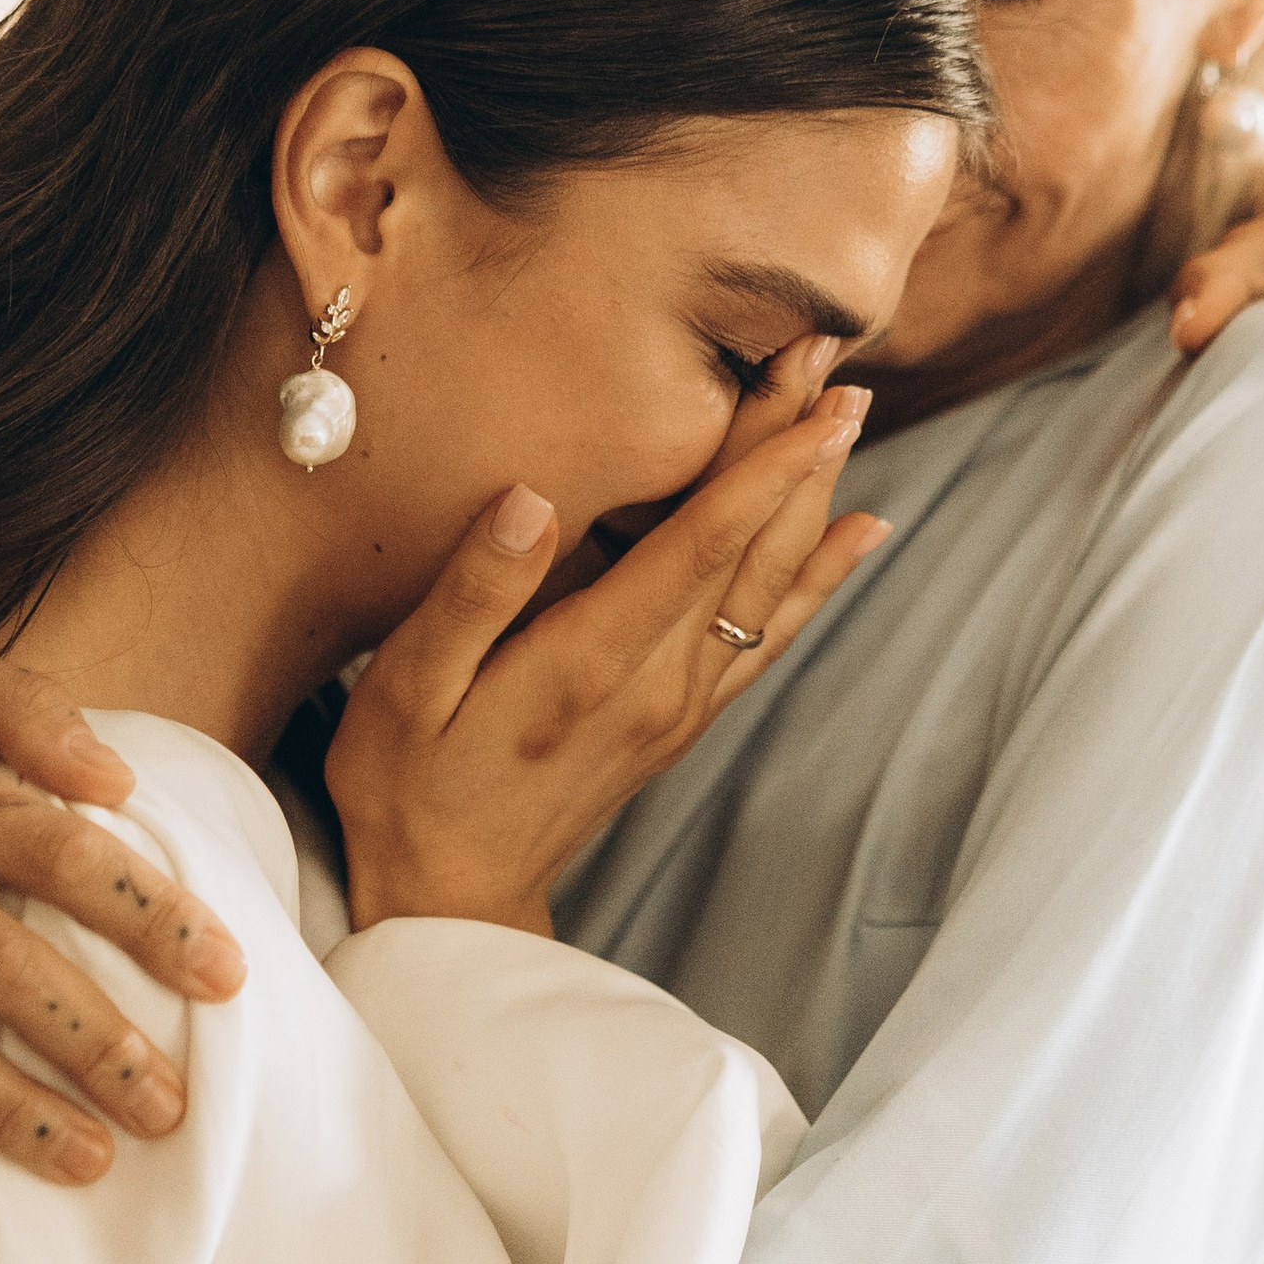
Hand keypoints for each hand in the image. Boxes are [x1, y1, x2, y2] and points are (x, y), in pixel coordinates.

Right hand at [329, 364, 880, 931]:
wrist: (447, 900)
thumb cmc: (406, 785)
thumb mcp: (407, 687)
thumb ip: (473, 592)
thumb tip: (529, 498)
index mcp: (591, 663)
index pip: (699, 546)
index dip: (760, 465)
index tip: (810, 398)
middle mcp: (657, 685)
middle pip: (750, 551)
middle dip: (795, 451)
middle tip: (833, 363)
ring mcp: (679, 706)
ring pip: (772, 588)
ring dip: (813, 498)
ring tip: (849, 417)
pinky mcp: (680, 719)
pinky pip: (769, 634)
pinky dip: (819, 577)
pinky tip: (858, 531)